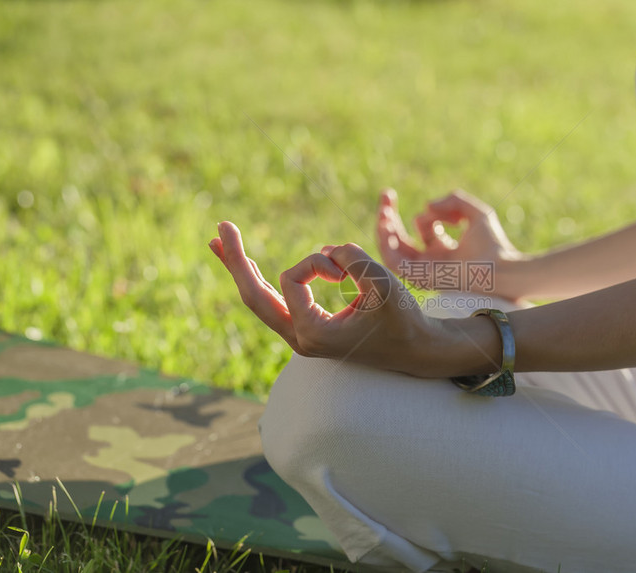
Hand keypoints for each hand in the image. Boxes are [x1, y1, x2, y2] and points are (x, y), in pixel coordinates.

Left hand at [209, 221, 442, 373]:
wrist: (416, 350)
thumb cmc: (403, 320)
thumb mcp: (383, 283)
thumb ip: (354, 259)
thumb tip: (328, 251)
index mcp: (313, 334)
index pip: (292, 279)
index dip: (317, 262)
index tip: (345, 271)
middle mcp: (300, 339)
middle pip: (253, 296)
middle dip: (236, 261)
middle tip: (220, 228)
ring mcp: (300, 337)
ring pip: (258, 299)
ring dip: (241, 268)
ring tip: (219, 241)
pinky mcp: (307, 329)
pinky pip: (273, 301)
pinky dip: (258, 278)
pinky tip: (246, 263)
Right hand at [376, 189, 522, 298]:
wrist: (501, 268)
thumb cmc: (494, 245)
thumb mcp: (477, 213)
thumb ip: (454, 200)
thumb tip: (427, 206)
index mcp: (444, 248)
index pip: (422, 227)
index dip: (428, 213)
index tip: (448, 211)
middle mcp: (431, 260)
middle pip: (400, 239)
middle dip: (390, 216)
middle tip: (386, 195)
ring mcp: (423, 270)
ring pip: (392, 251)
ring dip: (384, 229)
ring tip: (384, 209)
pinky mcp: (419, 277)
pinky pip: (393, 263)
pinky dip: (385, 244)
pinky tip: (385, 224)